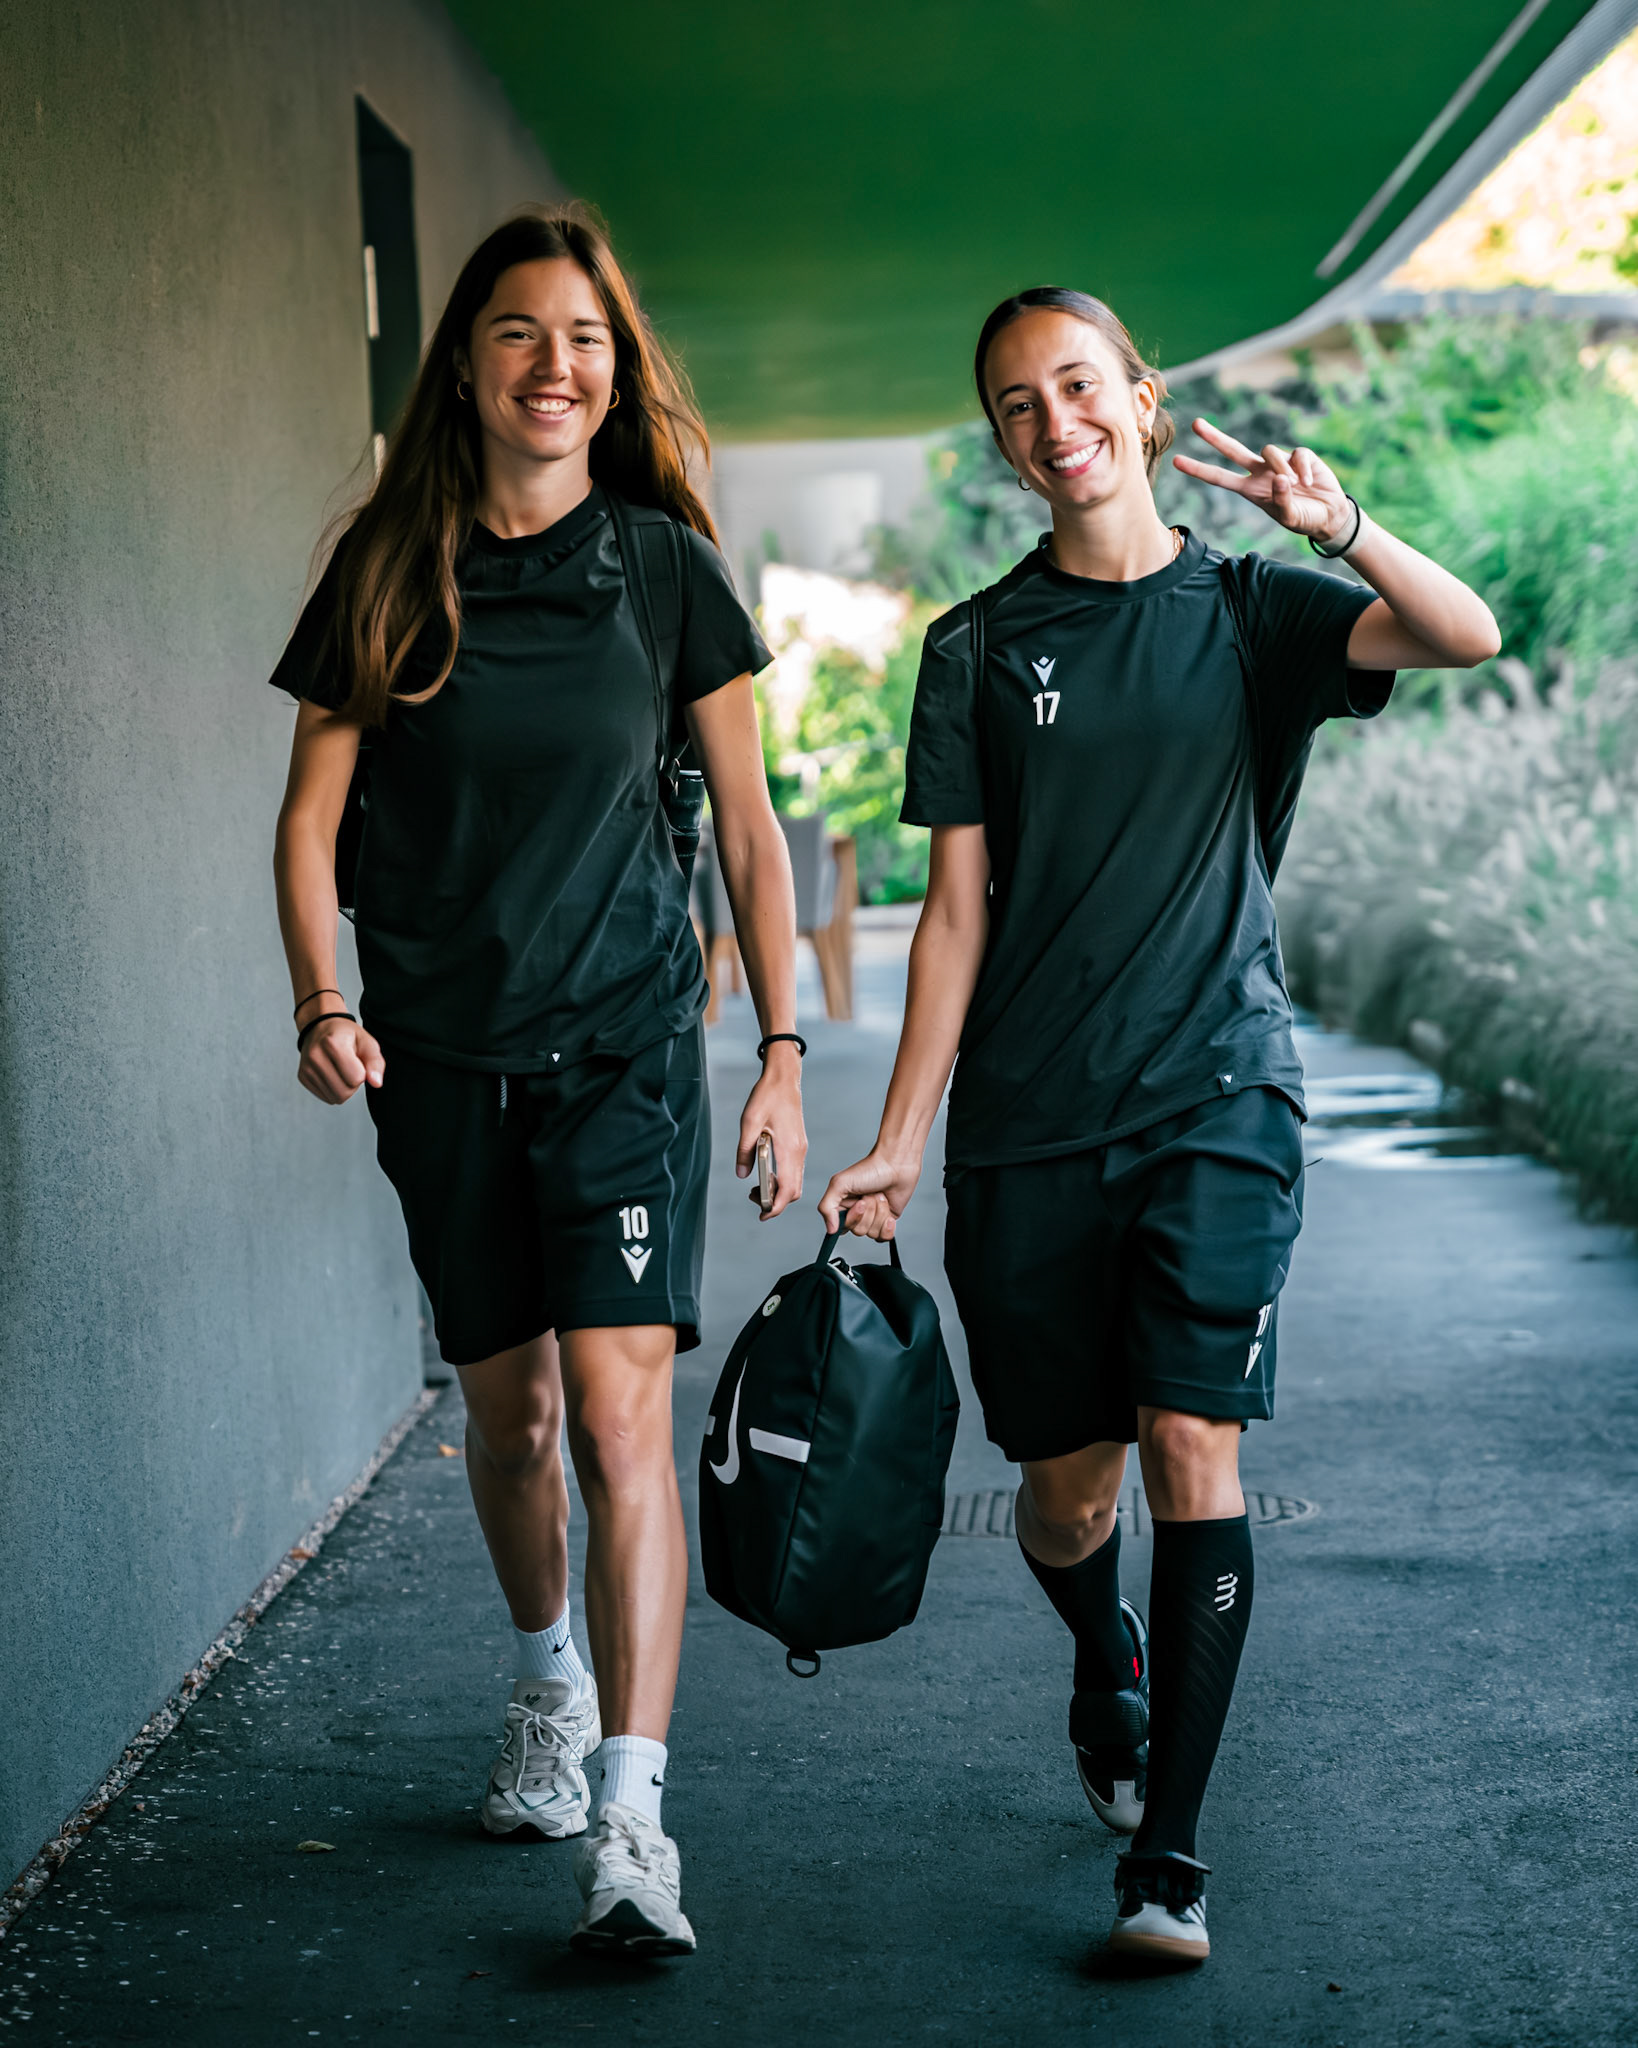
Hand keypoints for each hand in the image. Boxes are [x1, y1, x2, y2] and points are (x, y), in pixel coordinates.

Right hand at [299, 1017, 384, 1103]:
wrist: (321, 1028)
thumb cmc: (347, 1036)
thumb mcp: (367, 1042)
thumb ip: (375, 1062)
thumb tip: (376, 1083)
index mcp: (333, 1044)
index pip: (356, 1078)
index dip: (363, 1073)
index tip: (358, 1061)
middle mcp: (315, 1056)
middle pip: (344, 1092)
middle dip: (353, 1084)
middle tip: (351, 1068)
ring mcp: (306, 1068)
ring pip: (335, 1098)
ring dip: (344, 1089)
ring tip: (341, 1070)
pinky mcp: (302, 1077)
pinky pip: (326, 1098)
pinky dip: (333, 1090)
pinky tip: (332, 1074)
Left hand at [736, 1050, 805, 1219]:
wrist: (784, 1078)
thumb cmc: (767, 1096)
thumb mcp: (749, 1122)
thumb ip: (745, 1151)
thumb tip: (742, 1174)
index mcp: (788, 1149)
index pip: (787, 1190)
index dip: (776, 1207)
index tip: (762, 1214)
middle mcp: (798, 1152)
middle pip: (794, 1191)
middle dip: (776, 1202)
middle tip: (754, 1200)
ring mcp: (800, 1149)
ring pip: (795, 1182)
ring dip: (779, 1191)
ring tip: (757, 1189)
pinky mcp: (798, 1144)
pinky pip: (794, 1170)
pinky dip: (782, 1180)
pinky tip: (766, 1174)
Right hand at [818, 1149, 921, 1241]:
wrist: (896, 1164)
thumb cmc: (868, 1169)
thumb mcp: (840, 1184)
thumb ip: (827, 1207)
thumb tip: (830, 1230)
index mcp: (842, 1206)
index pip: (840, 1228)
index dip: (852, 1218)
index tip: (859, 1203)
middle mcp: (856, 1214)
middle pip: (858, 1231)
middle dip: (868, 1212)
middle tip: (871, 1194)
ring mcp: (872, 1218)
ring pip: (872, 1233)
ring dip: (879, 1213)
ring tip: (881, 1196)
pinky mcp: (887, 1221)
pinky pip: (884, 1238)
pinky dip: (888, 1227)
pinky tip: (890, 1215)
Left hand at [1174, 419, 1353, 543]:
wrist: (1329, 515)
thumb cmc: (1304, 518)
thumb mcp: (1290, 517)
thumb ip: (1282, 502)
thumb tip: (1281, 478)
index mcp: (1251, 490)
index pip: (1220, 478)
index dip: (1199, 470)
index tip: (1176, 461)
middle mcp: (1260, 473)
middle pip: (1233, 450)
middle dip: (1214, 438)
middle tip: (1195, 424)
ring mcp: (1280, 462)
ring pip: (1269, 451)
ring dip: (1281, 467)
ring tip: (1298, 486)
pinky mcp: (1300, 455)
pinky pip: (1297, 454)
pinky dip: (1303, 469)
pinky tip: (1310, 483)